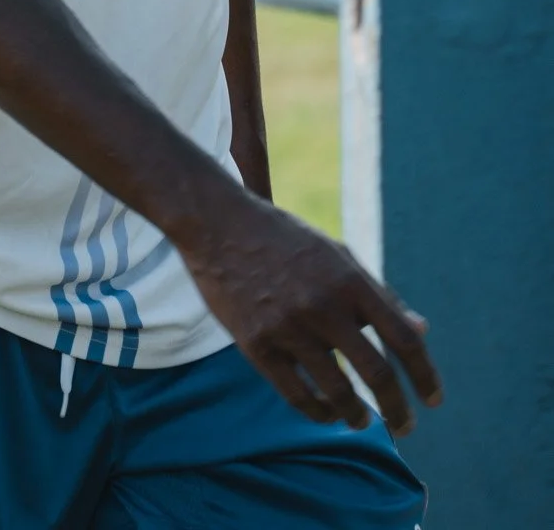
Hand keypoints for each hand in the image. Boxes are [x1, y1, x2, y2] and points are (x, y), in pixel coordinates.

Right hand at [178, 188, 442, 435]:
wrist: (219, 224)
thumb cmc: (284, 239)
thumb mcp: (337, 254)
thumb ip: (379, 294)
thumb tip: (422, 331)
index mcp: (349, 279)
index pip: (402, 338)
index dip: (425, 374)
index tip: (433, 400)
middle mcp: (323, 304)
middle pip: (377, 374)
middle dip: (398, 409)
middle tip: (406, 427)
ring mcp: (288, 326)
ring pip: (337, 392)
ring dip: (356, 415)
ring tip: (361, 421)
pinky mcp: (256, 344)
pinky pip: (296, 394)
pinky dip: (318, 412)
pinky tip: (327, 413)